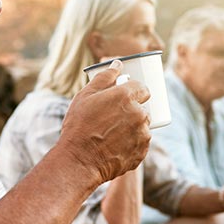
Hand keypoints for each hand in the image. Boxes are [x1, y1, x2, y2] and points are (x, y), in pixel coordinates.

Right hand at [60, 61, 150, 183]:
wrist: (80, 160)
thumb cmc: (79, 126)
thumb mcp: (86, 96)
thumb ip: (104, 76)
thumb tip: (118, 63)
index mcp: (126, 96)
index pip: (142, 88)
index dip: (134, 92)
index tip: (125, 97)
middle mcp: (139, 114)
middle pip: (143, 108)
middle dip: (132, 111)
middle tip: (113, 118)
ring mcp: (142, 135)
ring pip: (143, 127)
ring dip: (133, 128)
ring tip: (112, 134)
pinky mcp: (142, 152)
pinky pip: (141, 144)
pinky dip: (132, 144)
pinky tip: (115, 146)